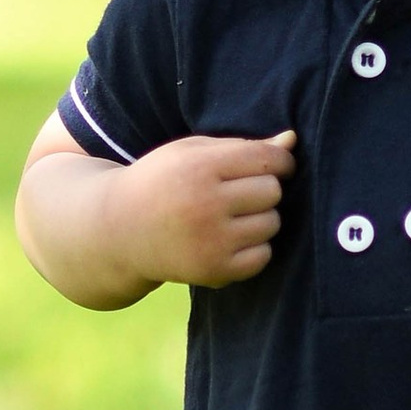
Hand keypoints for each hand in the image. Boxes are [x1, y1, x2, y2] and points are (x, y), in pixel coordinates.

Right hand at [115, 131, 295, 289]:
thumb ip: (242, 146)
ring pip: (272, 224)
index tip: (273, 166)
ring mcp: (210, 241)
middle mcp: (205, 204)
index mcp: (199, 167)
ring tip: (232, 216)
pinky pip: (263, 256)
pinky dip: (254, 248)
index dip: (280, 161)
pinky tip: (230, 239)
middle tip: (240, 193)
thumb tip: (292, 140)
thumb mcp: (191, 152)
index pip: (267, 159)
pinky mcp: (214, 270)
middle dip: (264, 189)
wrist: (118, 230)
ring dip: (260, 218)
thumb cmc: (162, 182)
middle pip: (272, 191)